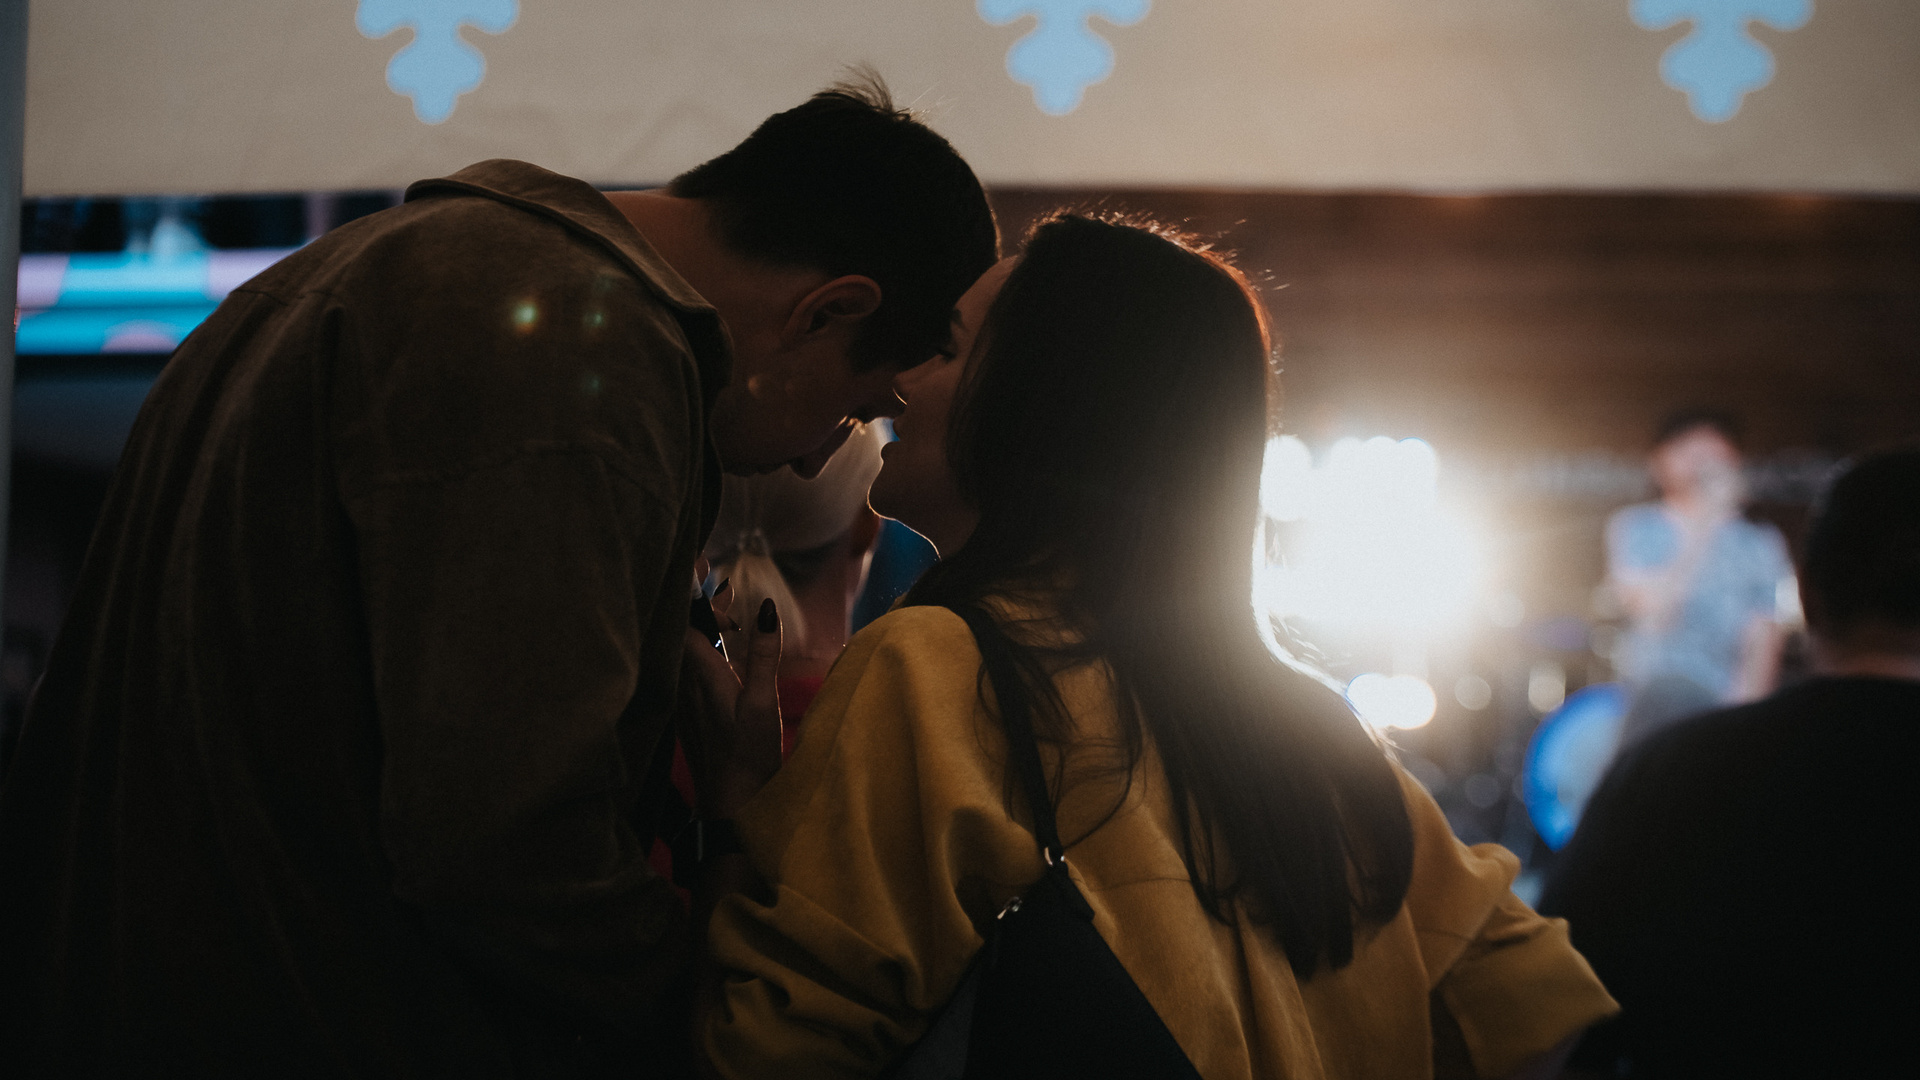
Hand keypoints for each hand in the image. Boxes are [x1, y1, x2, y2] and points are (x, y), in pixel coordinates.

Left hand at [679, 597, 782, 816]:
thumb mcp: (762, 702)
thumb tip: (767, 609)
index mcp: (701, 677)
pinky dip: (705, 652)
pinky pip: (690, 670)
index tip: (728, 596)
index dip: (702, 601)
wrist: (731, 804)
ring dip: (705, 629)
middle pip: (685, 632)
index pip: (687, 621)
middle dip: (704, 607)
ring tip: (730, 618)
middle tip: (728, 591)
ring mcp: (685, 700)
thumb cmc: (748, 756)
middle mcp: (685, 685)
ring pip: (687, 651)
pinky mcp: (690, 714)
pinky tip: (723, 655)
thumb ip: (763, 654)